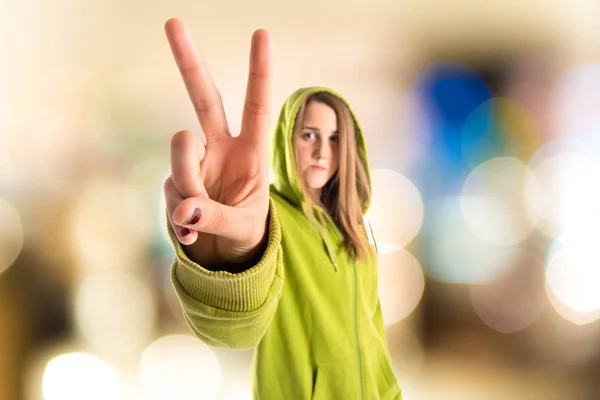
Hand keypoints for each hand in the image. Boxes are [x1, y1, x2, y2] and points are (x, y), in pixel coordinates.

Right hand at [163, 18, 272, 266]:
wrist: (227, 255)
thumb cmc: (247, 234)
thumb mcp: (243, 228)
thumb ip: (217, 219)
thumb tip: (186, 210)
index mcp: (252, 152)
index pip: (257, 106)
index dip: (259, 72)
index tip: (262, 34)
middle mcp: (221, 148)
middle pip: (204, 99)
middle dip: (189, 62)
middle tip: (173, 22)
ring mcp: (196, 163)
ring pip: (180, 148)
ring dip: (188, 182)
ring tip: (198, 221)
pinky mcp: (175, 182)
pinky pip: (170, 188)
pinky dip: (179, 213)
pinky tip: (190, 232)